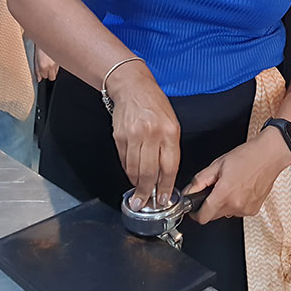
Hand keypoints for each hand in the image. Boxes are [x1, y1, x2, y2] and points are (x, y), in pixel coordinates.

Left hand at [35, 48, 58, 80]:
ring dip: (53, 69)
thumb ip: (37, 71)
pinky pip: (59, 67)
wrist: (48, 38)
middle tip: (46, 67)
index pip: (44, 77)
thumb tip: (39, 79)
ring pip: (56, 72)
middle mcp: (51, 66)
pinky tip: (53, 59)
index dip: (43, 73)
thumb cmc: (40, 47)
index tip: (42, 69)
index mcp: (43, 66)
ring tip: (50, 62)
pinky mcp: (61, 61)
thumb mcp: (35, 59)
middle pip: (52, 78)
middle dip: (49, 74)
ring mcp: (57, 63)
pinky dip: (56, 64)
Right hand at [108, 65, 180, 211]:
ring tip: (137, 194)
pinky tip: (131, 175)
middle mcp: (152, 134)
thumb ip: (169, 148)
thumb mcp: (171, 123)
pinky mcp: (119, 137)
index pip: (169, 166)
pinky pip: (124, 160)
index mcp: (170, 131)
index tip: (162, 198)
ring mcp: (134, 136)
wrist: (132, 87)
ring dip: (135, 184)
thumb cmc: (154, 104)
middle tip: (145, 203)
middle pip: (149, 172)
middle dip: (147, 192)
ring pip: (134, 169)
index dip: (165, 186)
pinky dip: (127, 171)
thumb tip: (165, 175)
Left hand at [185, 129, 290, 223]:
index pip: (203, 217)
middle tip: (215, 188)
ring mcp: (246, 209)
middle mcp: (236, 205)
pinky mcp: (253, 210)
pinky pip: (238, 211)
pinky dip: (236, 203)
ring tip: (231, 185)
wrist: (269, 155)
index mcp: (224, 194)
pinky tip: (241, 189)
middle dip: (210, 204)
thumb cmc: (247, 156)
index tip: (195, 207)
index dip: (196, 213)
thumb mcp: (218, 164)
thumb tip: (189, 191)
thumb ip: (200, 180)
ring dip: (224, 203)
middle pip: (214, 215)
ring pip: (226, 213)